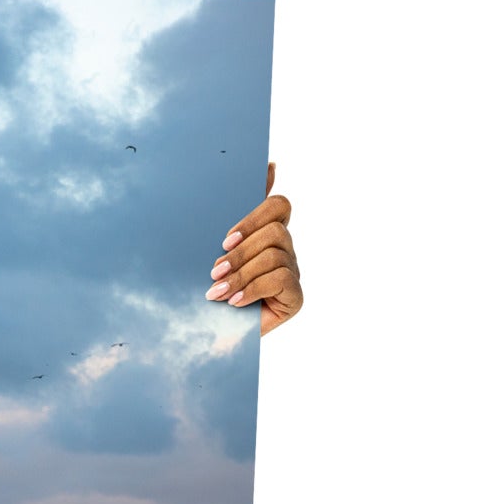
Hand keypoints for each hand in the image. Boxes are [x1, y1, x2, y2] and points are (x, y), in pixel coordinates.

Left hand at [207, 163, 301, 333]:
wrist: (208, 335)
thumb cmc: (209, 289)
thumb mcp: (210, 253)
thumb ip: (228, 219)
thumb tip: (263, 168)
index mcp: (265, 233)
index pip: (278, 205)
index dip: (255, 215)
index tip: (225, 239)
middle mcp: (284, 249)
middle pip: (276, 230)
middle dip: (240, 251)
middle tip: (215, 271)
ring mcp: (292, 272)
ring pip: (274, 255)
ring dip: (241, 273)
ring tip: (217, 291)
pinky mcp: (295, 296)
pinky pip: (281, 279)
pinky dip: (252, 289)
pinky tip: (234, 302)